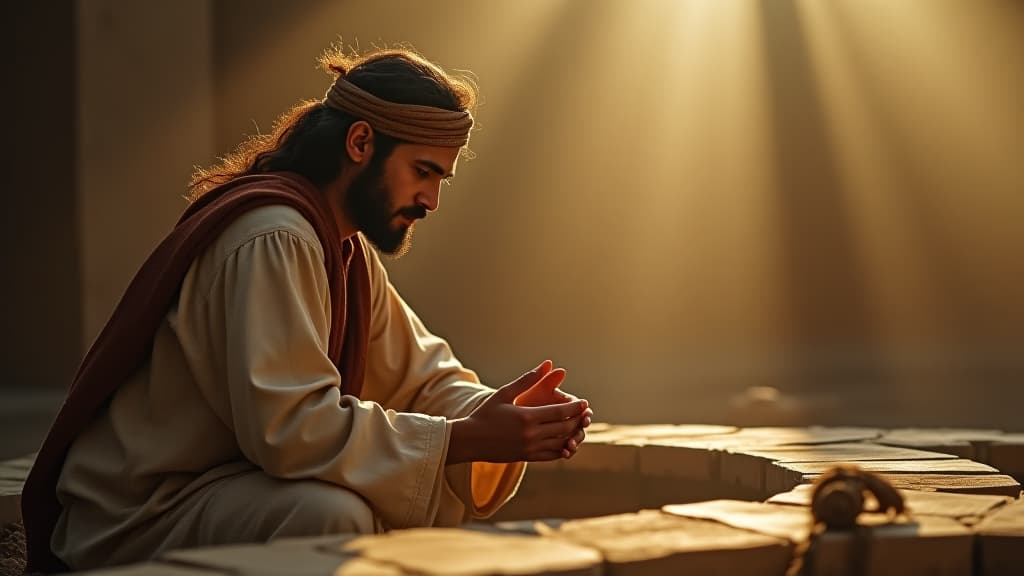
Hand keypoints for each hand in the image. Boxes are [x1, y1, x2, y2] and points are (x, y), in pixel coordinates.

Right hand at [447, 361, 588, 463]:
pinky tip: (567, 441)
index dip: (575, 407)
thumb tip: (547, 365)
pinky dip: (563, 448)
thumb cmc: (486, 413)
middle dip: (578, 420)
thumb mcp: (505, 393)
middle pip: (564, 428)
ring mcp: (530, 448)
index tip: (584, 403)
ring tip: (579, 426)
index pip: (560, 412)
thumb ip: (527, 380)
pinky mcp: (527, 457)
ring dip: (573, 435)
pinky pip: (552, 455)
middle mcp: (531, 435)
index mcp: (527, 417)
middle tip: (586, 414)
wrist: (470, 440)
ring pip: (561, 442)